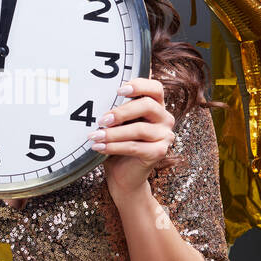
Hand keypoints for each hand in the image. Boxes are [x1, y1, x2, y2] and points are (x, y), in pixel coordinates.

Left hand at [89, 76, 175, 199]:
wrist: (123, 174)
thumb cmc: (119, 144)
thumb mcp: (118, 123)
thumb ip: (116, 110)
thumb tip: (94, 98)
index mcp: (156, 106)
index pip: (155, 88)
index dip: (139, 85)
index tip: (119, 91)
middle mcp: (165, 119)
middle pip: (147, 105)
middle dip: (122, 112)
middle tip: (102, 120)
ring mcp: (165, 136)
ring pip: (139, 129)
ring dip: (113, 133)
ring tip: (95, 136)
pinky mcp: (160, 152)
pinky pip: (135, 147)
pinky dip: (114, 147)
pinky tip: (99, 147)